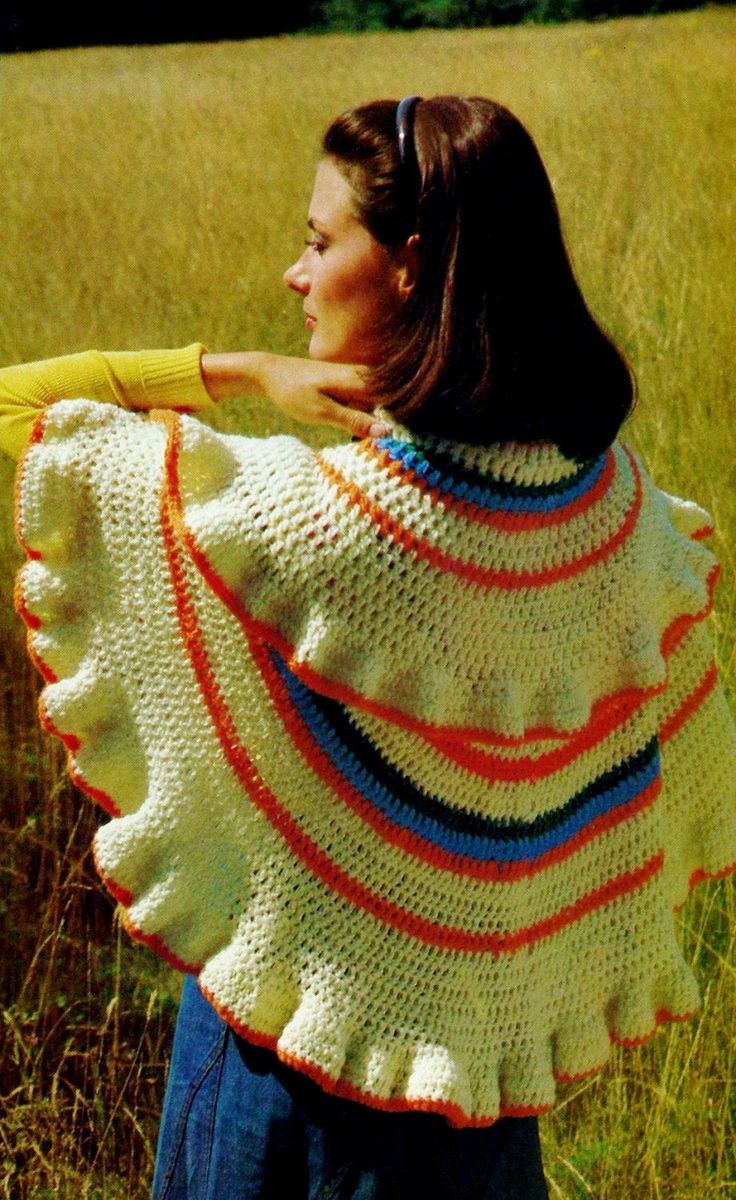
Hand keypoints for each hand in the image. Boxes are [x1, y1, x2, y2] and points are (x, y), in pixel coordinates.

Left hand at [200, 351, 390, 438]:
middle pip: (390, 402)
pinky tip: (361, 432)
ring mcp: (355, 378)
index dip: (403, 422)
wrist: (269, 373)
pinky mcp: (347, 383)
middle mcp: (362, 376)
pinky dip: (366, 416)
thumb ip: (353, 421)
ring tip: (379, 444)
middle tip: (393, 449)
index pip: (395, 401)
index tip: (404, 443)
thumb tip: (384, 432)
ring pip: (378, 403)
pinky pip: (366, 401)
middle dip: (394, 423)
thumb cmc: (293, 392)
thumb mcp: (321, 412)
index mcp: (360, 380)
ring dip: (378, 422)